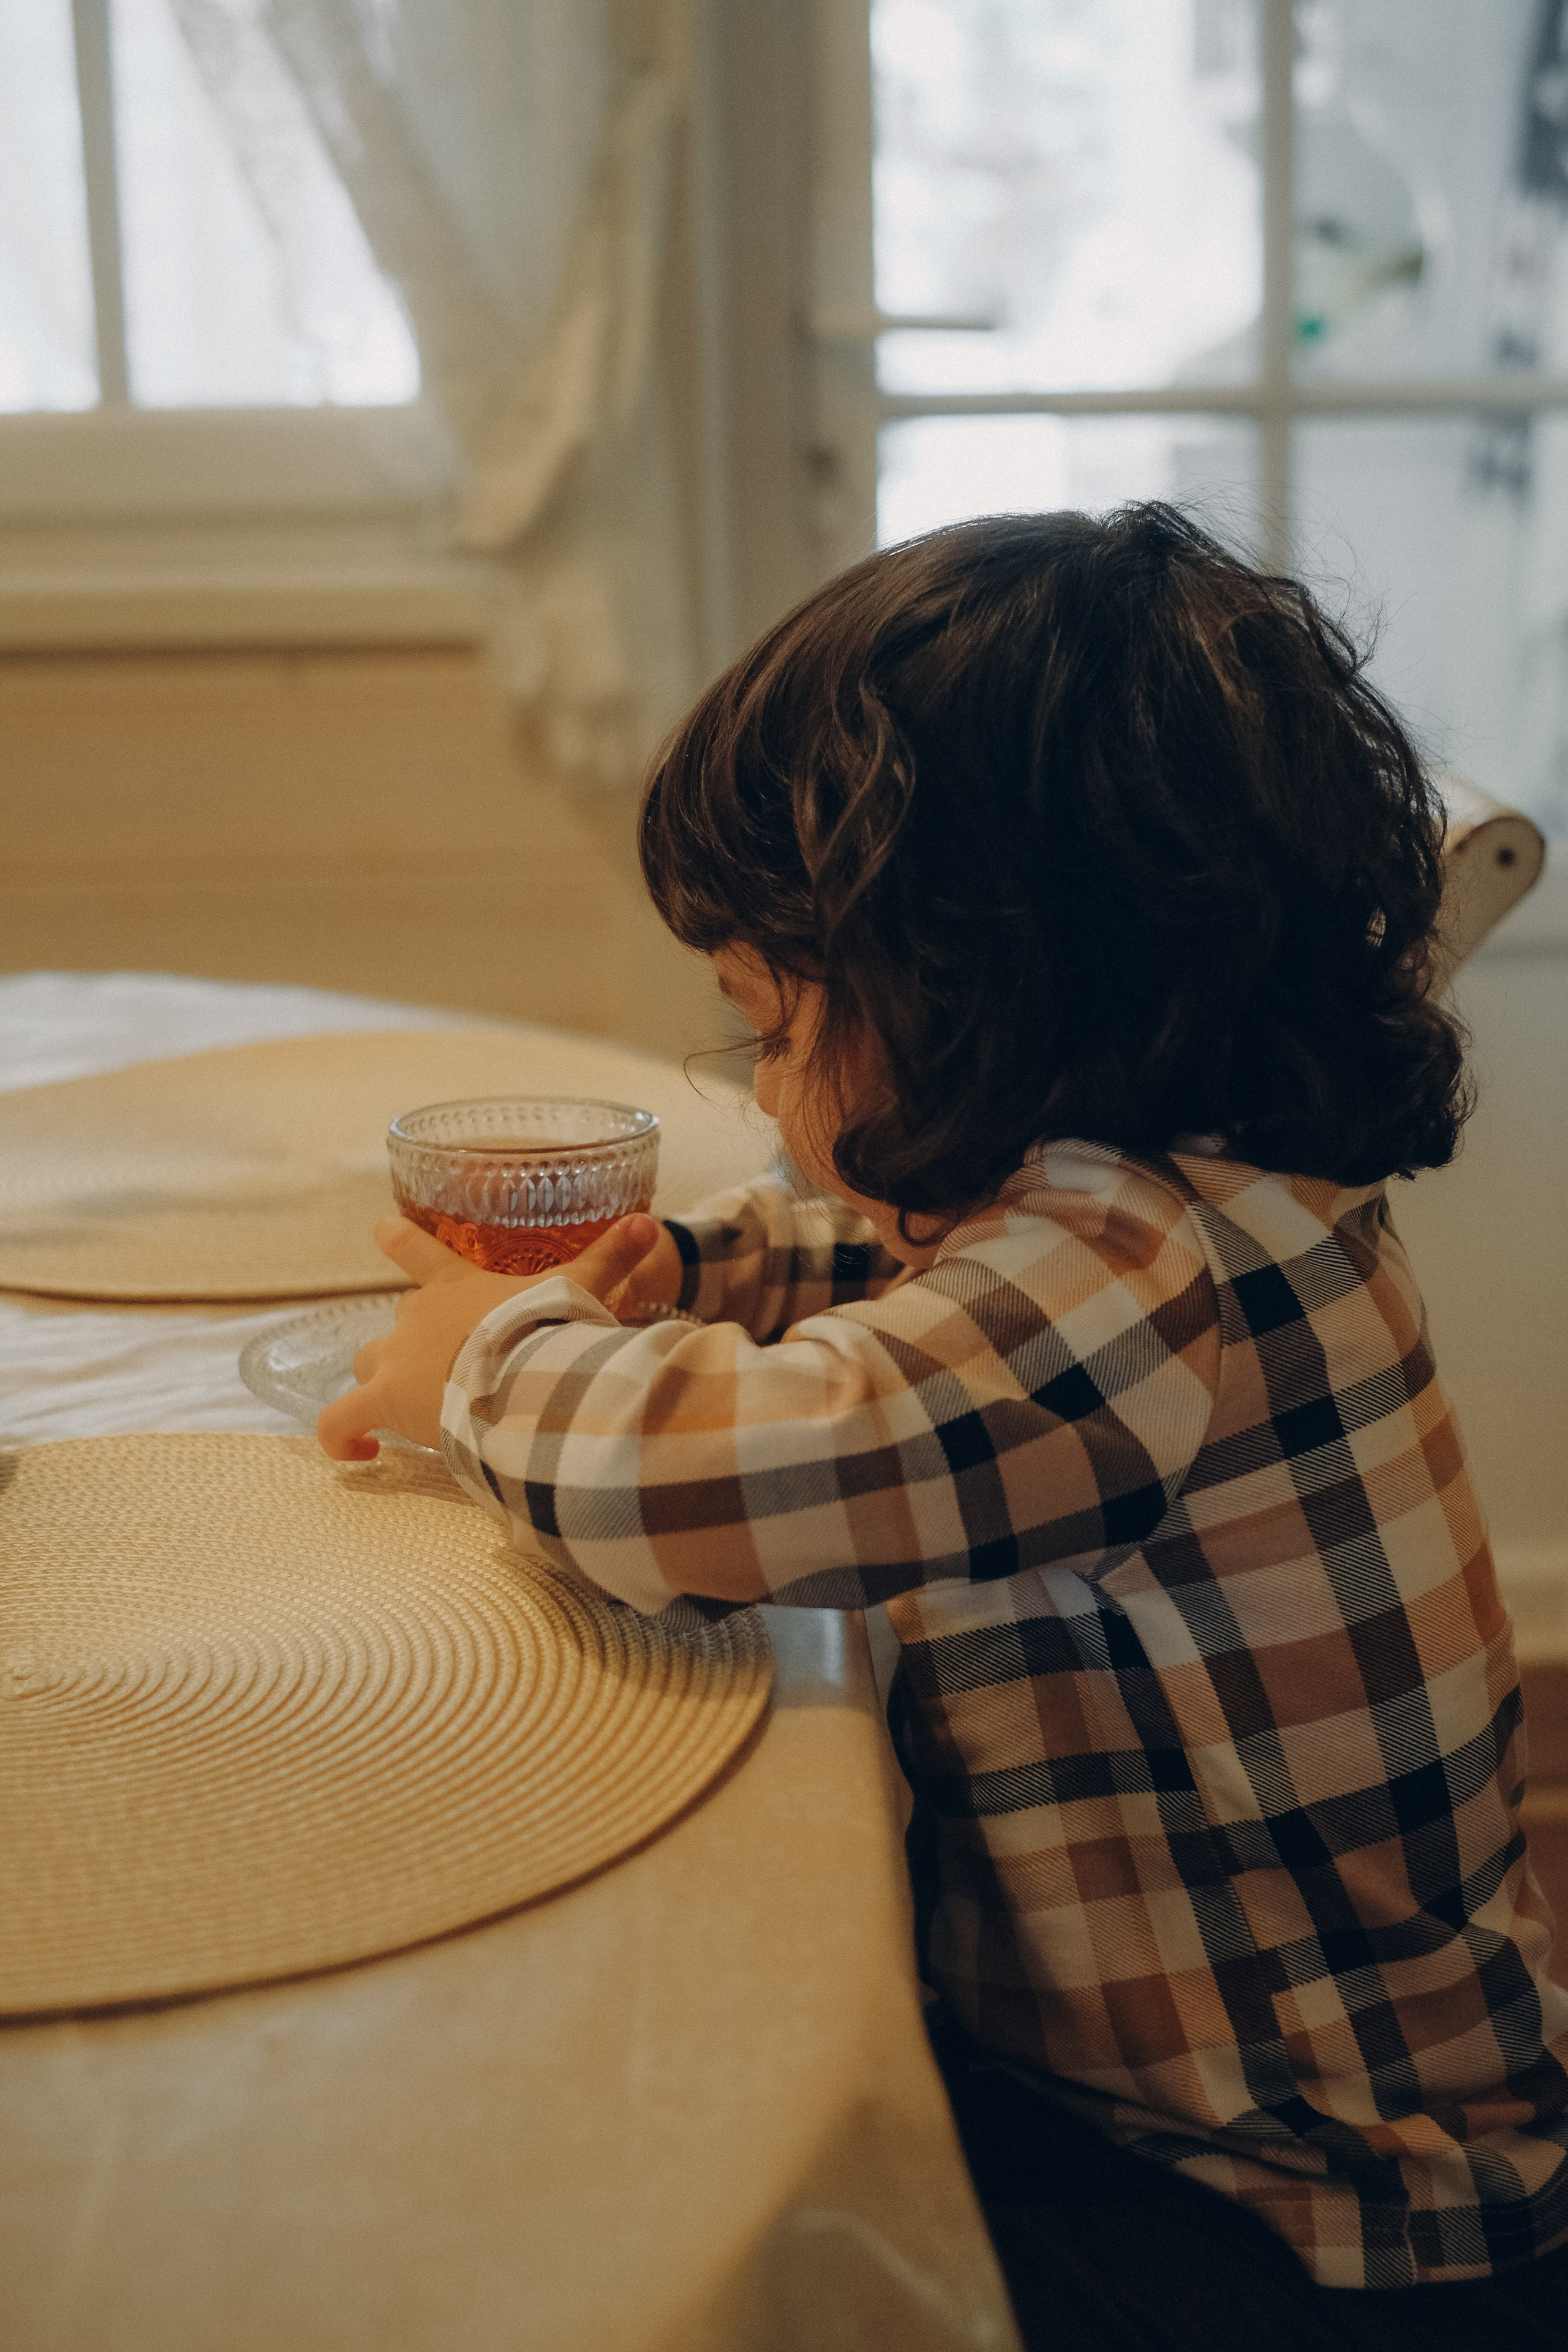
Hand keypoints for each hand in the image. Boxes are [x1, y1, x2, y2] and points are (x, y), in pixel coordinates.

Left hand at [316, 1212, 664, 1461]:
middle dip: (415, 1343)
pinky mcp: (382, 1402)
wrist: (526, 1376)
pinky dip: (341, 1436)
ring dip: (382, 1382)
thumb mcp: (584, 1288)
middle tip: (448, 1368)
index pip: (414, 1248)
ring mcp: (394, 1359)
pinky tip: (359, 1455)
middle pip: (398, 1323)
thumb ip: (613, 1258)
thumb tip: (650, 1224)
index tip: (381, 1229)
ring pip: (368, 1364)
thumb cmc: (551, 1329)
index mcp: (456, 1285)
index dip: (397, 1238)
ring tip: (406, 1409)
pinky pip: (339, 1421)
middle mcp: (416, 1318)